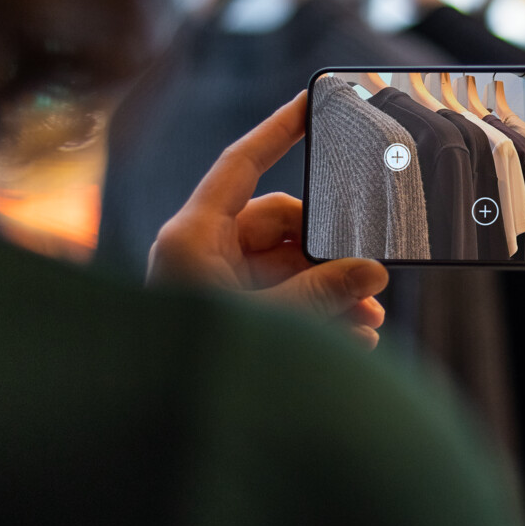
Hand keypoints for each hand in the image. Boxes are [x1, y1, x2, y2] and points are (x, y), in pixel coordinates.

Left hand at [147, 91, 388, 347]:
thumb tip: (371, 270)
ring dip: (328, 289)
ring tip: (368, 324)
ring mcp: (212, 281)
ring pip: (283, 264)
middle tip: (370, 284)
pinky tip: (349, 337)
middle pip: (279, 223)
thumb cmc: (195, 366)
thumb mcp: (271, 323)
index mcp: (192, 236)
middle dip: (328, 253)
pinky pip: (276, 293)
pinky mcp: (224, 309)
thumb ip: (323, 291)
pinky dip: (310, 310)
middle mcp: (200, 250)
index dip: (277, 129)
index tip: (311, 100)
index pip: (241, 163)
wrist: (154, 424)